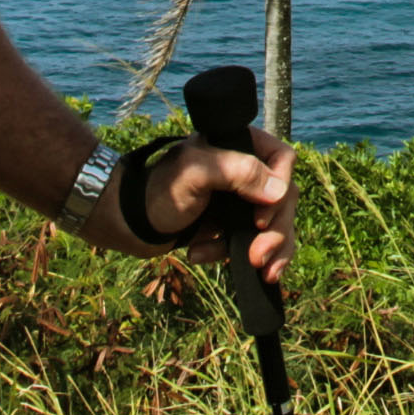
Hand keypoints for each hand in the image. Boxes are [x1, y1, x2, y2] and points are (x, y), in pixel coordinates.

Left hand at [145, 125, 297, 286]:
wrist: (129, 223)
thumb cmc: (158, 190)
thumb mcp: (197, 173)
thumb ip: (237, 172)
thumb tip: (279, 191)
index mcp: (240, 146)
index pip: (282, 160)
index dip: (280, 188)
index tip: (260, 217)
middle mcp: (246, 171)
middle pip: (283, 199)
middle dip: (275, 232)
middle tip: (258, 256)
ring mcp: (241, 200)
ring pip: (276, 224)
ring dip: (270, 249)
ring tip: (257, 269)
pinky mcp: (232, 225)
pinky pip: (255, 242)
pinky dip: (239, 256)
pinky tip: (204, 256)